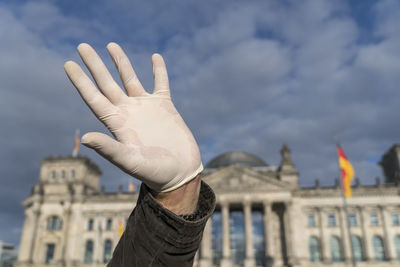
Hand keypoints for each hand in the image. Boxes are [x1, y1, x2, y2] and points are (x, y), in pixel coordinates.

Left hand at [64, 43, 202, 191]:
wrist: (179, 173)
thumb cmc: (153, 172)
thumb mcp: (130, 161)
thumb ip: (109, 148)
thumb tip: (85, 138)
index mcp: (117, 124)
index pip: (94, 98)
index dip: (81, 82)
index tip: (68, 64)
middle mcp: (128, 112)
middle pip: (107, 83)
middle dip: (95, 65)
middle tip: (82, 46)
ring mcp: (146, 108)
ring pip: (130, 79)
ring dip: (121, 62)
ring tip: (111, 45)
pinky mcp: (165, 107)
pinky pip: (160, 84)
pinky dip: (159, 70)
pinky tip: (155, 57)